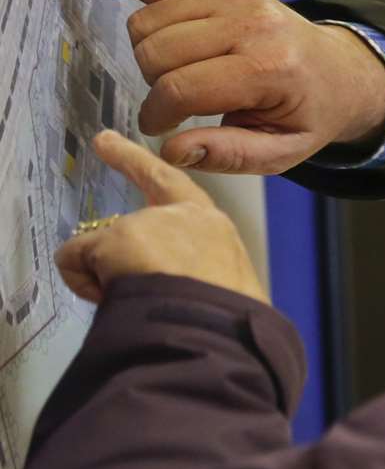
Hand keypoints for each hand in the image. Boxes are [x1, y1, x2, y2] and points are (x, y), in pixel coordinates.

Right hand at [54, 0, 384, 173]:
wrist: (338, 71)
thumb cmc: (306, 114)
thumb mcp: (283, 152)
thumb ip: (228, 154)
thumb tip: (169, 150)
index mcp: (269, 66)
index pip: (181, 88)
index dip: (158, 115)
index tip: (162, 128)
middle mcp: (251, 22)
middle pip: (156, 52)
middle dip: (154, 85)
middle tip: (180, 100)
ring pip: (146, 23)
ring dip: (150, 54)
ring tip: (181, 72)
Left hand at [55, 131, 267, 303]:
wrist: (216, 328)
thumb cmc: (223, 317)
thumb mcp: (220, 288)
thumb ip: (189, 273)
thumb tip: (148, 284)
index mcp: (212, 227)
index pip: (170, 183)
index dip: (134, 161)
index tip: (105, 140)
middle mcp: (183, 216)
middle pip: (130, 230)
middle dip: (119, 260)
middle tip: (115, 275)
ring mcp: (148, 224)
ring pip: (105, 249)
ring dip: (111, 279)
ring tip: (138, 308)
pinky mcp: (117, 238)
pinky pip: (76, 259)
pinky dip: (84, 281)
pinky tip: (111, 299)